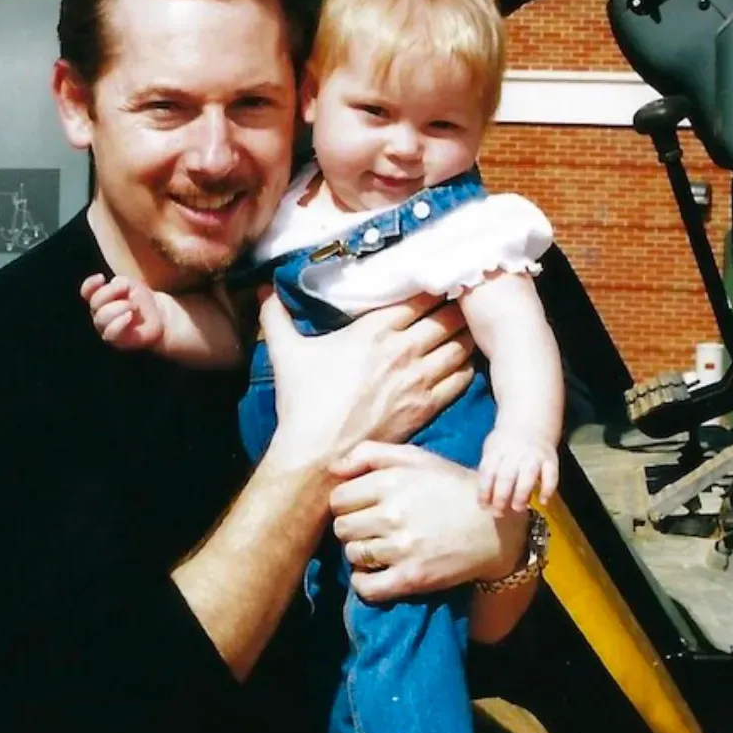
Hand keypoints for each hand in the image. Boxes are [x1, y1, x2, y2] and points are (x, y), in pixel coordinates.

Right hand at [80, 273, 163, 350]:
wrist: (158, 316)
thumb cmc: (142, 300)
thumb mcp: (132, 285)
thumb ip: (121, 282)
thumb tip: (113, 283)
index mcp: (100, 300)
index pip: (87, 292)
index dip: (90, 284)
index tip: (102, 277)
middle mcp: (99, 314)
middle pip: (94, 303)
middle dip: (110, 292)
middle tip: (127, 290)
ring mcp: (106, 328)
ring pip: (101, 317)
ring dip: (118, 307)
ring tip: (133, 306)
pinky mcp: (116, 340)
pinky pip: (110, 332)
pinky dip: (119, 322)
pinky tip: (129, 315)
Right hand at [260, 291, 474, 470]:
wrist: (318, 453)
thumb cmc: (303, 402)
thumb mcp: (285, 353)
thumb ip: (276, 316)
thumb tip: (264, 289)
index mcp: (374, 330)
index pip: (420, 296)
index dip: (433, 285)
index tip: (437, 279)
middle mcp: (403, 350)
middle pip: (448, 317)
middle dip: (457, 306)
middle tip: (461, 301)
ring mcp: (418, 380)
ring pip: (460, 345)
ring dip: (465, 334)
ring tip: (468, 328)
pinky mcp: (426, 407)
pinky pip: (461, 378)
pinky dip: (466, 366)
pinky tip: (462, 362)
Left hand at [329, 441, 527, 603]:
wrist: (496, 528)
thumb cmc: (453, 488)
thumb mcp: (417, 458)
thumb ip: (371, 453)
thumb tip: (333, 468)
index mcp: (391, 483)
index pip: (338, 499)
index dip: (346, 503)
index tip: (360, 507)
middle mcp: (393, 514)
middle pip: (342, 528)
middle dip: (351, 527)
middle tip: (369, 527)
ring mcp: (402, 548)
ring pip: (353, 555)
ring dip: (360, 553)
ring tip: (378, 547)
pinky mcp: (412, 578)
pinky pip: (367, 587)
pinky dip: (363, 583)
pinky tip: (373, 574)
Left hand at [478, 426, 558, 516]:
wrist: (529, 420)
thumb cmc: (505, 442)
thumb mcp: (491, 449)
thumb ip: (488, 471)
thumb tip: (484, 500)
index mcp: (496, 450)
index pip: (487, 472)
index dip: (484, 490)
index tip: (483, 506)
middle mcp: (514, 453)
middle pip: (506, 476)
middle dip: (501, 496)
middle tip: (499, 512)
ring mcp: (533, 455)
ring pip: (528, 475)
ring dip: (522, 494)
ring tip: (517, 508)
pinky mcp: (550, 458)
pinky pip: (551, 474)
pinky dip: (548, 488)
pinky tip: (543, 501)